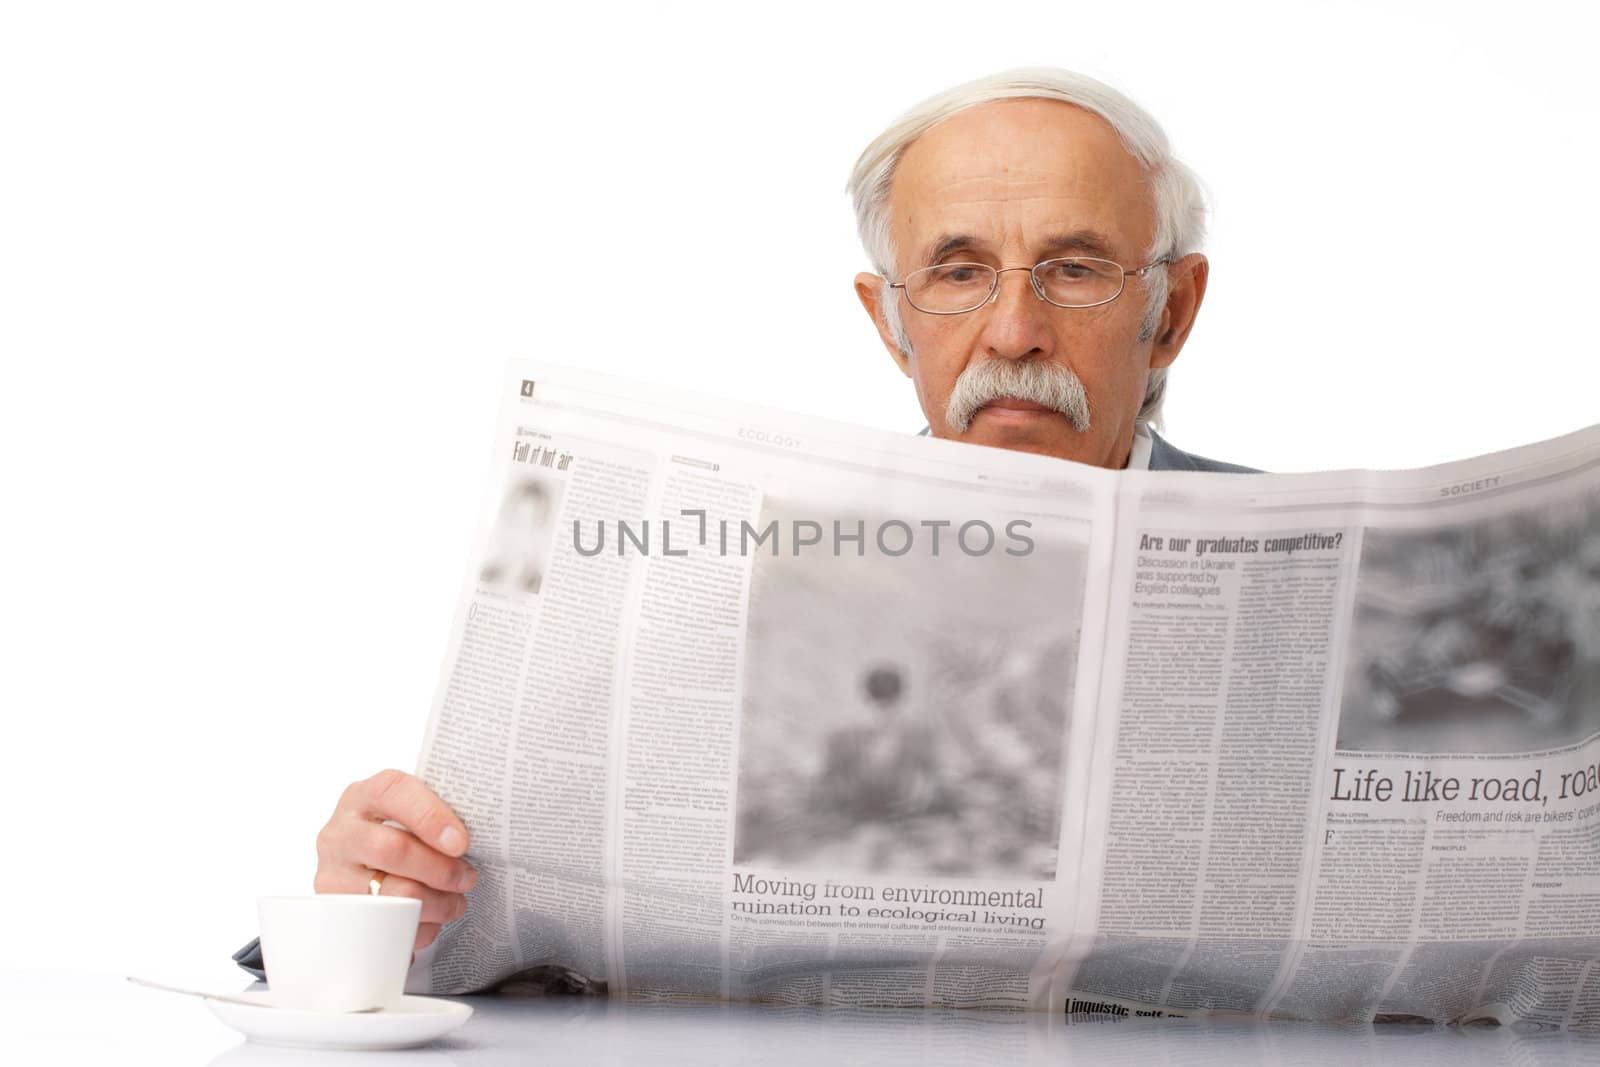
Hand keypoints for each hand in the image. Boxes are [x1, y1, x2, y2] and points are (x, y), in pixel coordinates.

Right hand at [314, 769, 476, 950]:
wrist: (356, 872)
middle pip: (394, 850)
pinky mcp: (338, 914)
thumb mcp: (407, 816)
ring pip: (394, 894)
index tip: (461, 842)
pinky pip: (387, 928)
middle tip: (467, 878)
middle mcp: (340, 833)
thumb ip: (434, 816)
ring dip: (437, 903)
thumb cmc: (395, 837)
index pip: (392, 792)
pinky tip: (429, 920)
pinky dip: (419, 929)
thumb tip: (486, 831)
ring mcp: (333, 875)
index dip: (430, 816)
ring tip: (455, 902)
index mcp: (363, 797)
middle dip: (441, 869)